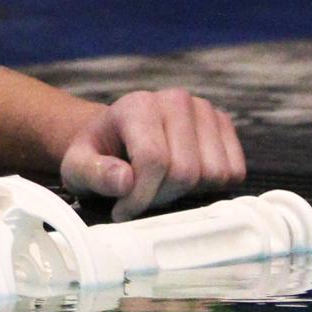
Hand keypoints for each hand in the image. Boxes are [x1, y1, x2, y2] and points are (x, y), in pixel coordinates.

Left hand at [59, 89, 246, 220]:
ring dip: (187, 193)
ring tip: (159, 187)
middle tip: (140, 199)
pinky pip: (234, 172)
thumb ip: (93, 173)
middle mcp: (176, 100)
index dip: (140, 196)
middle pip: (185, 171)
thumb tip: (125, 180)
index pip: (153, 160)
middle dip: (161, 197)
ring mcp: (205, 111)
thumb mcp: (77, 166)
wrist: (116, 137)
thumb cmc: (97, 154)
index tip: (122, 210)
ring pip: (213, 174)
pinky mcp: (225, 125)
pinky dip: (211, 186)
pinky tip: (184, 180)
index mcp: (137, 106)